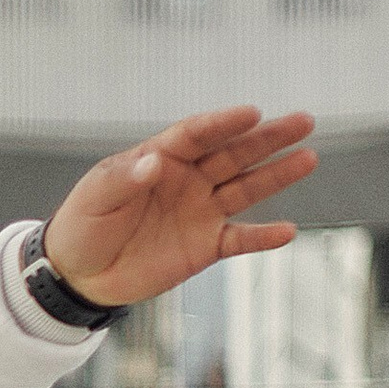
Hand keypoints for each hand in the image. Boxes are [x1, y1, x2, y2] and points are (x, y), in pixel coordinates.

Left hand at [42, 107, 319, 309]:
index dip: (224, 123)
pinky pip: (240, 239)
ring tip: (309, 158)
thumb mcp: (96, 198)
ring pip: (246, 188)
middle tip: (304, 121)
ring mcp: (201, 211)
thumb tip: (155, 162)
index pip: (197, 134)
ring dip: (277, 175)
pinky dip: (262, 237)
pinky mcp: (206, 246)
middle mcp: (188, 179)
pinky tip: (288, 231)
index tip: (252, 112)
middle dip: (268, 138)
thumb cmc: (83, 225)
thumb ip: (125, 178)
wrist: (79, 274)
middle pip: (234, 153)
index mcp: (161, 157)